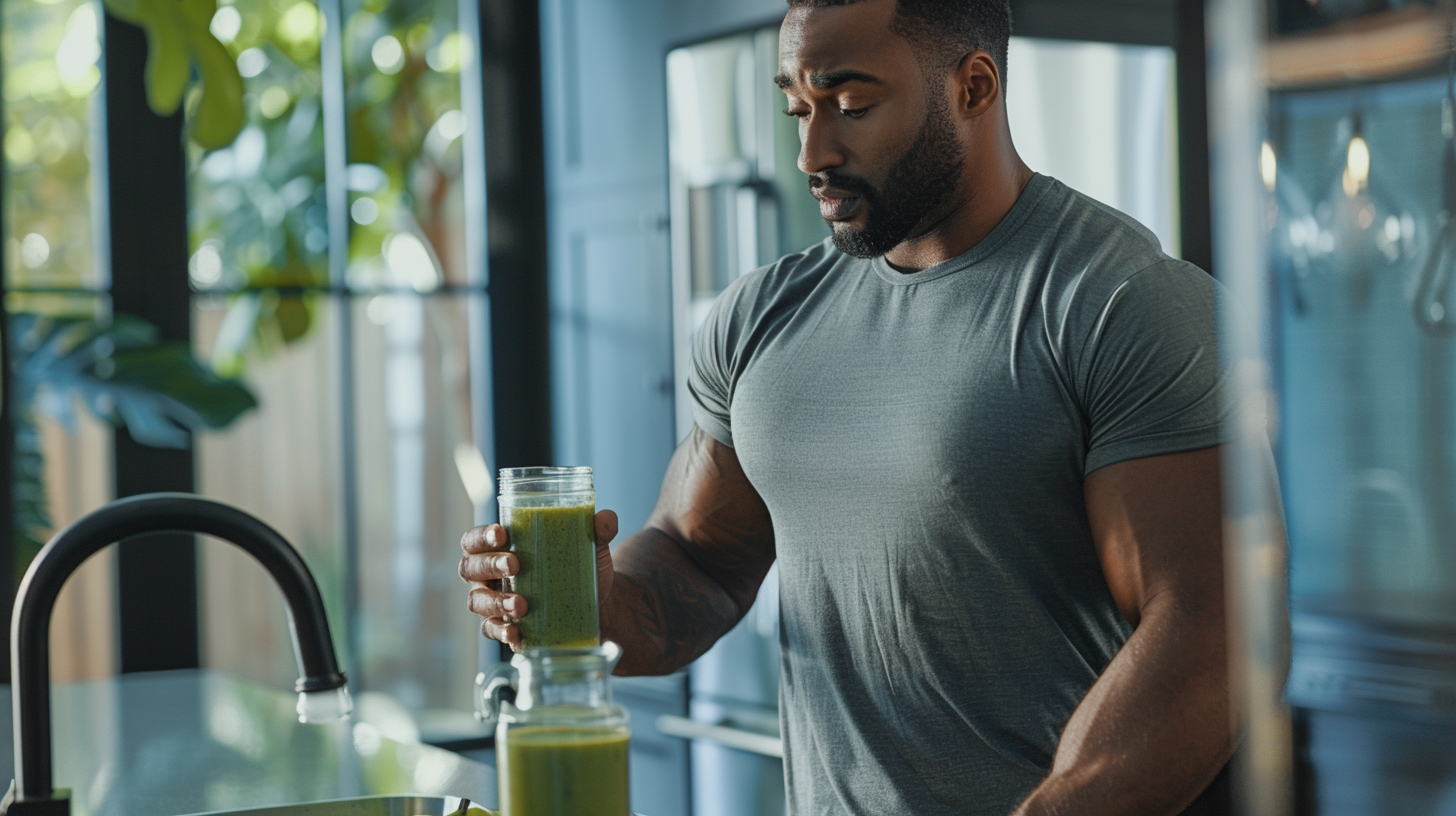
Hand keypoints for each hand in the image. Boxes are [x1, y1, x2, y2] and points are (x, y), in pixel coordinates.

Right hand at [459, 509, 619, 651]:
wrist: (601, 605)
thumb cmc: (583, 567)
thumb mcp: (593, 547)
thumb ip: (598, 531)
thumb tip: (607, 518)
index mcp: (500, 548)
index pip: (475, 539)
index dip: (480, 536)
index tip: (502, 534)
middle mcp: (490, 575)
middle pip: (470, 568)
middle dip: (489, 564)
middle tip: (515, 565)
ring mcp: (495, 602)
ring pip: (477, 601)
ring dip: (496, 601)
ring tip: (521, 604)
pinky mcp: (506, 627)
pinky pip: (492, 631)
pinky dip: (501, 631)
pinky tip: (516, 632)